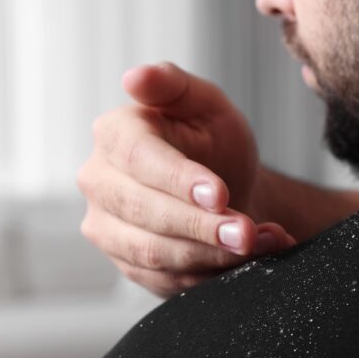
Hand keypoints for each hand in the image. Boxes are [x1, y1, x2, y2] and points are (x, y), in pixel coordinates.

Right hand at [78, 63, 294, 296]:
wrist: (225, 192)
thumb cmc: (213, 143)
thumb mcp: (205, 105)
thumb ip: (175, 86)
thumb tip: (135, 77)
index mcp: (114, 134)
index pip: (139, 158)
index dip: (179, 179)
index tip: (219, 194)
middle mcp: (100, 182)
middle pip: (142, 211)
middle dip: (200, 226)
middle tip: (247, 232)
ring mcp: (107, 227)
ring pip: (152, 253)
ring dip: (210, 254)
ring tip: (258, 243)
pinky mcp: (127, 264)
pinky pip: (165, 280)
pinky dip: (211, 275)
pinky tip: (249, 262)